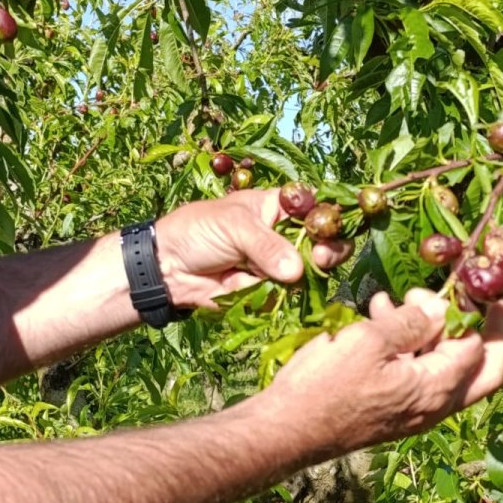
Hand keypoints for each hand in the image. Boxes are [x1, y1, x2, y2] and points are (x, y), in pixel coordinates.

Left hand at [154, 189, 353, 308]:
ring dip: (305, 276)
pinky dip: (281, 296)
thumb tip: (296, 270)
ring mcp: (278, 263)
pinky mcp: (269, 290)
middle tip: (321, 258)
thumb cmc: (198, 231)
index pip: (314, 208)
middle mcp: (284, 234)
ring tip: (292, 277)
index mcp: (278, 207)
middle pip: (322, 241)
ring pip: (308, 271)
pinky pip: (286, 295)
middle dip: (327, 250)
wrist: (168, 268)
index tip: (334, 229)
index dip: (329, 217)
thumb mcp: (233, 227)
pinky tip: (271, 291)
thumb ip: (266, 246)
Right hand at [263, 289, 502, 456]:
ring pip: (445, 366)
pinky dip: (409, 342)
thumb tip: (442, 309)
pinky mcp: (392, 407)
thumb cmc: (324, 385)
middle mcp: (433, 405)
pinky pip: (416, 371)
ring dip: (434, 329)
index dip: (482, 313)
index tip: (478, 282)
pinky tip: (378, 315)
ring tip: (398, 296)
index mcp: (435, 389)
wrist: (286, 430)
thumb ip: (412, 323)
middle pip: (483, 370)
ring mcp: (414, 410)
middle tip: (488, 299)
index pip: (479, 348)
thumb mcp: (368, 342)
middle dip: (490, 332)